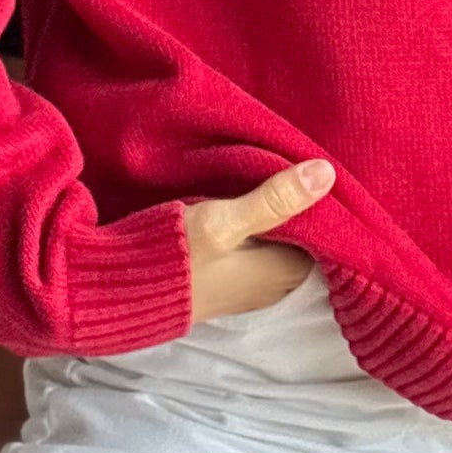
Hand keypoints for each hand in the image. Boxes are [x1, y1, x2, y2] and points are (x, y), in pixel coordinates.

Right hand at [183, 158, 334, 322]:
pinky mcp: (228, 280)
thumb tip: (327, 172)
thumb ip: (274, 199)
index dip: (329, 204)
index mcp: (285, 273)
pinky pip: (260, 248)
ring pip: (281, 243)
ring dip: (280, 215)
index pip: (329, 236)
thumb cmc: (175, 259)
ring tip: (280, 171)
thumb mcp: (223, 221)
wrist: (121, 291)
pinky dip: (261, 226)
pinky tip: (251, 198)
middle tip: (304, 161)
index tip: (328, 169)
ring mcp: (251, 285)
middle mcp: (275, 285)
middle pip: (306, 239)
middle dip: (306, 208)